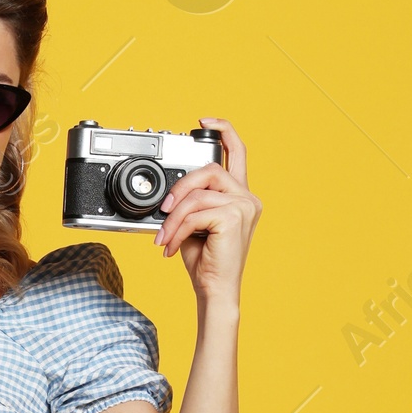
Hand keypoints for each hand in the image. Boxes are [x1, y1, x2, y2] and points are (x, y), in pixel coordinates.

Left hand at [156, 120, 261, 306]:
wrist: (215, 291)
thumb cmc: (206, 262)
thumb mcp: (195, 224)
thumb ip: (191, 201)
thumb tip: (169, 192)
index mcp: (241, 196)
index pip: (237, 152)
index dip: (223, 130)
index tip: (203, 121)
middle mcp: (248, 198)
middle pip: (210, 170)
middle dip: (180, 188)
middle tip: (164, 210)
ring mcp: (244, 206)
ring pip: (197, 195)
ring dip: (173, 218)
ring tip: (164, 237)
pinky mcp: (234, 217)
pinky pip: (194, 214)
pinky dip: (177, 230)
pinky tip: (172, 247)